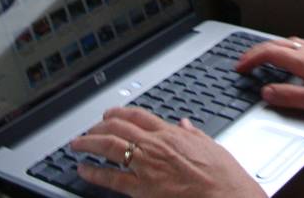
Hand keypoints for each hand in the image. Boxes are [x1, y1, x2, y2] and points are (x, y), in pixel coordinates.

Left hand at [71, 107, 265, 197]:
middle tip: (88, 129)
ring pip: (110, 147)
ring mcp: (147, 165)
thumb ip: (193, 133)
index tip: (110, 114)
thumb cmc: (222, 175)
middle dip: (99, 126)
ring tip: (77, 144)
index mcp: (171, 134)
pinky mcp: (143, 187)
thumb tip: (184, 124)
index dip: (120, 113)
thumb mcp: (210, 144)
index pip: (139, 116)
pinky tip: (84, 170)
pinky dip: (95, 173)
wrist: (225, 195)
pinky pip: (112, 178)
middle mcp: (155, 145)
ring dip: (90, 143)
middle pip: (118, 127)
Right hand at [235, 36, 303, 118]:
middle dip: (257, 51)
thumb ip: (289, 96)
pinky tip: (294, 61)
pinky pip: (300, 48)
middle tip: (245, 62)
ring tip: (264, 59)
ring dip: (272, 49)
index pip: (269, 53)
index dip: (251, 58)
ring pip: (289, 44)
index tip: (240, 67)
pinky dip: (287, 51)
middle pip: (277, 44)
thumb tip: (267, 92)